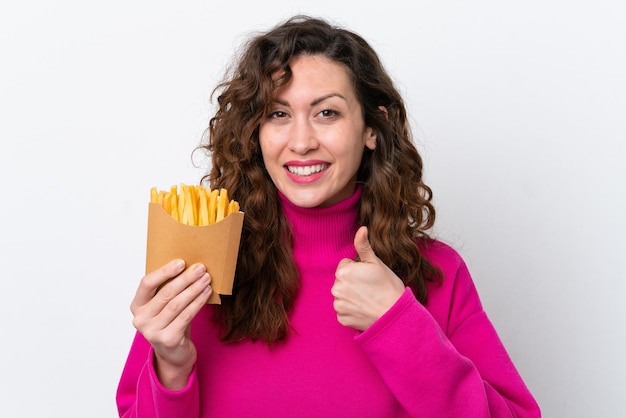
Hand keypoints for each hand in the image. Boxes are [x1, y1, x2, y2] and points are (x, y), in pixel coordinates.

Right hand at [130, 259, 211, 388]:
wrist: (175, 355)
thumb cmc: (172, 323)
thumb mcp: (165, 306)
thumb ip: (168, 290)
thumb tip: (189, 267)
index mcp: (137, 306)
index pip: (146, 283)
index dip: (164, 271)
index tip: (181, 262)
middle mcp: (140, 319)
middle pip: (165, 293)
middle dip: (185, 278)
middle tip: (201, 268)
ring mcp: (152, 331)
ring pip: (177, 304)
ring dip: (194, 289)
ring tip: (206, 279)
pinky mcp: (167, 339)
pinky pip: (185, 316)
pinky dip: (198, 303)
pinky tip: (206, 293)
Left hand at [332, 226, 405, 330]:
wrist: (394, 314)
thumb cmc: (388, 287)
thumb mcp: (376, 263)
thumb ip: (363, 245)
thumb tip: (361, 229)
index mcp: (344, 271)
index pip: (345, 266)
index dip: (358, 270)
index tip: (369, 277)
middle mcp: (336, 288)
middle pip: (342, 280)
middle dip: (352, 282)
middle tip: (370, 288)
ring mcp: (338, 304)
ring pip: (342, 295)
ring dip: (351, 296)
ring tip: (368, 299)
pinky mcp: (341, 318)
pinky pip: (343, 310)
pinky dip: (351, 310)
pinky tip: (364, 309)